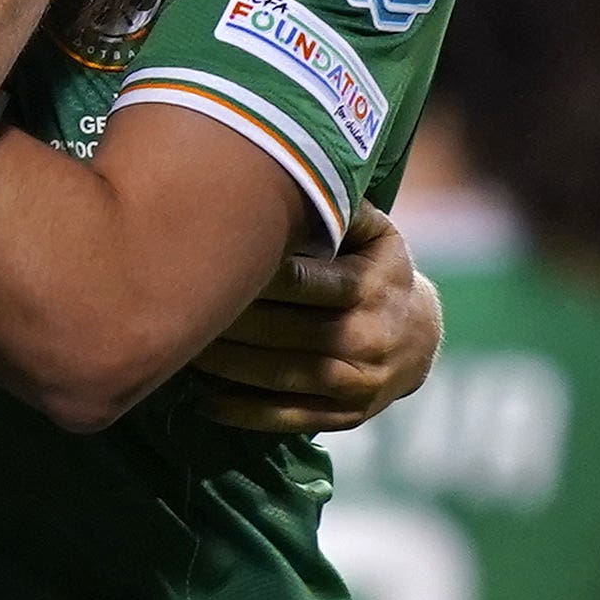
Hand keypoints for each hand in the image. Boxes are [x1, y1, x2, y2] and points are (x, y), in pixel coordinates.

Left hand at [193, 202, 440, 432]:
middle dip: (228, 321)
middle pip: (282, 331)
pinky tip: (203, 399)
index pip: (302, 282)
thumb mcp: (377, 236)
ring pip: (279, 376)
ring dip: (225, 366)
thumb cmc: (379, 274)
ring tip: (181, 348)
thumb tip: (291, 182)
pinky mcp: (346, 415)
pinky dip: (242, 411)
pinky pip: (287, 417)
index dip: (252, 276)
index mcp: (372, 286)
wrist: (422, 338)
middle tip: (178, 307)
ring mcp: (357, 382)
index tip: (207, 265)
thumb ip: (340, 213)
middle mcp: (368, 336)